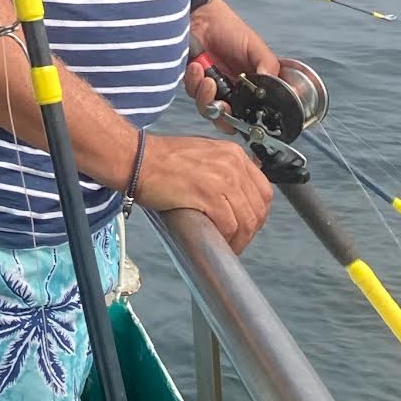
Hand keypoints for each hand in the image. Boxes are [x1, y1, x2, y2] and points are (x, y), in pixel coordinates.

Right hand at [138, 132, 272, 252]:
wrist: (137, 159)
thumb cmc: (160, 159)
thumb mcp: (202, 154)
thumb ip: (222, 170)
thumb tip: (233, 197)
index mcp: (233, 154)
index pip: (263, 191)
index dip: (256, 213)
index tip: (246, 224)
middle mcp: (233, 164)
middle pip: (258, 209)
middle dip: (250, 231)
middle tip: (236, 240)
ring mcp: (223, 179)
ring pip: (247, 221)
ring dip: (240, 240)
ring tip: (227, 246)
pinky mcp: (210, 195)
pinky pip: (229, 226)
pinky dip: (227, 240)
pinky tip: (217, 242)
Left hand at [184, 0, 280, 118]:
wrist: (201, 17)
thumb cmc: (231, 30)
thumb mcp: (257, 48)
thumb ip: (268, 68)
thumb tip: (274, 89)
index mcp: (250, 89)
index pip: (250, 116)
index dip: (245, 122)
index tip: (241, 115)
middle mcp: (232, 93)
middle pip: (227, 121)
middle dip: (223, 116)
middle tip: (222, 103)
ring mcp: (211, 89)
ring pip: (208, 110)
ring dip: (206, 96)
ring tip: (206, 76)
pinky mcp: (194, 83)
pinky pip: (193, 94)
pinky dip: (194, 82)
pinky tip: (197, 67)